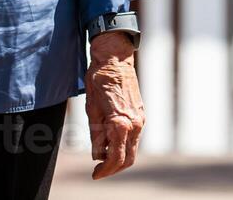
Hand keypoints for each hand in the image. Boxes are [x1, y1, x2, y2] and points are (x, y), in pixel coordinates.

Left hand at [85, 31, 143, 178]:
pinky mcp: (141, 114)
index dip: (104, 170)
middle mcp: (135, 124)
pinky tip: (110, 141)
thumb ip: (96, 135)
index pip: (115, 158)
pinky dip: (123, 144)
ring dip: (119, 156)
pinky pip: (134, 136)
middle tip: (98, 170)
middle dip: (113, 168)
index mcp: (121, 124)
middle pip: (128, 159)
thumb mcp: (91, 109)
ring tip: (102, 156)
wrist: (114, 58)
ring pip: (132, 148)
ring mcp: (140, 119)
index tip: (94, 174)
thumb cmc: (99, 81)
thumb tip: (98, 155)